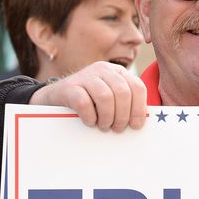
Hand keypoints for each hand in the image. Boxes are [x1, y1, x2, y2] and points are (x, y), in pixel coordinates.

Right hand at [29, 61, 146, 131]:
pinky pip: (84, 102)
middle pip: (123, 92)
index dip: (139, 109)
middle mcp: (103, 70)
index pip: (137, 87)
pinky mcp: (69, 86)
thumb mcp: (110, 99)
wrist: (56, 98)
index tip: (136, 126)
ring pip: (105, 96)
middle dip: (123, 115)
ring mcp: (85, 76)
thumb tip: (143, 122)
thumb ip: (126, 104)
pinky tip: (90, 122)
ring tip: (104, 126)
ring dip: (107, 117)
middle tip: (117, 128)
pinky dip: (90, 116)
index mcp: (118, 72)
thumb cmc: (89, 102)